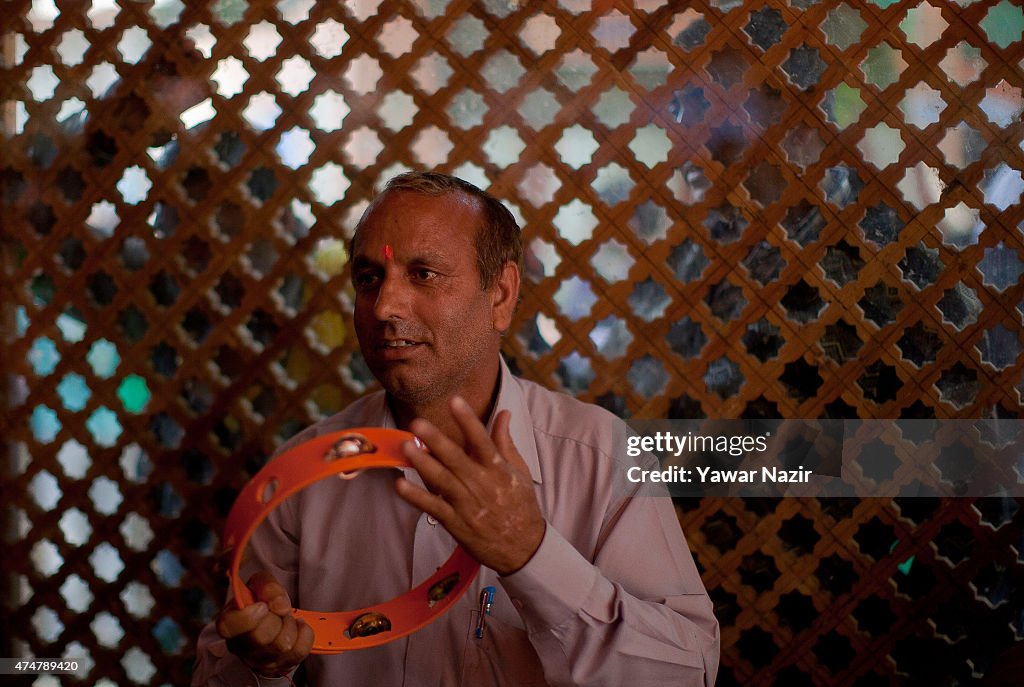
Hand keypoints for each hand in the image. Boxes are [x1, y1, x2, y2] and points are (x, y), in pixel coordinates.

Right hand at [215, 571, 313, 676]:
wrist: (271, 619)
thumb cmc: (262, 601)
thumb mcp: (261, 584)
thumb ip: (268, 586)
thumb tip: (280, 606)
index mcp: (229, 623)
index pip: (228, 627)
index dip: (248, 617)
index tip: (263, 606)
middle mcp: (240, 646)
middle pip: (262, 637)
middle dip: (277, 617)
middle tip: (277, 611)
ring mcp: (259, 661)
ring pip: (283, 645)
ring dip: (290, 625)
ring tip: (286, 619)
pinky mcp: (278, 666)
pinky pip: (299, 651)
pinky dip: (305, 634)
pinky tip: (298, 626)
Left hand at [395, 396, 545, 574]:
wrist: (524, 549)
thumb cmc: (521, 506)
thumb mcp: (519, 471)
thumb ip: (506, 441)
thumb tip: (503, 413)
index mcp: (498, 470)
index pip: (482, 441)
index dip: (468, 421)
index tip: (455, 401)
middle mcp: (482, 485)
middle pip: (456, 459)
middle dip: (437, 440)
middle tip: (418, 424)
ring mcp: (467, 505)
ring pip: (442, 481)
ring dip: (423, 464)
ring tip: (406, 448)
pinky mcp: (456, 523)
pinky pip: (433, 507)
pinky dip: (417, 497)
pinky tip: (400, 485)